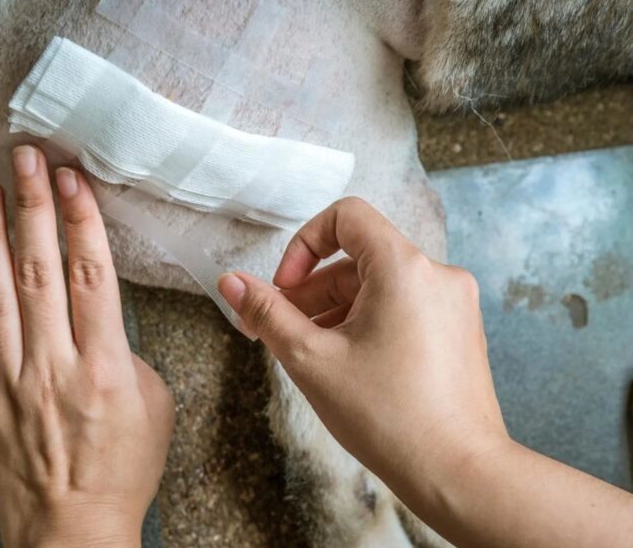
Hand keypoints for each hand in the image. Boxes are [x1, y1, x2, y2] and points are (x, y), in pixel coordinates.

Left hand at [0, 146, 174, 546]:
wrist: (76, 533)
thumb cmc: (123, 471)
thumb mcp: (154, 405)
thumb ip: (127, 354)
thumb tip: (100, 324)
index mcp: (103, 364)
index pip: (91, 275)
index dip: (80, 220)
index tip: (69, 179)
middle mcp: (52, 365)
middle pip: (39, 271)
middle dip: (31, 208)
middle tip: (24, 159)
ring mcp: (8, 385)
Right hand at [218, 197, 632, 546]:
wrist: (460, 473)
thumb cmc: (389, 416)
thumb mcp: (311, 359)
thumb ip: (267, 313)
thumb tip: (230, 281)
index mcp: (404, 268)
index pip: (346, 217)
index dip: (304, 244)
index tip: (285, 288)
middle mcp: (437, 275)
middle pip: (357, 259)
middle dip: (309, 291)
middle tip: (274, 330)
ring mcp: (454, 304)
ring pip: (378, 287)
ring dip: (334, 310)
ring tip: (306, 353)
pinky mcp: (459, 331)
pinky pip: (403, 308)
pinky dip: (367, 323)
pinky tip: (345, 364)